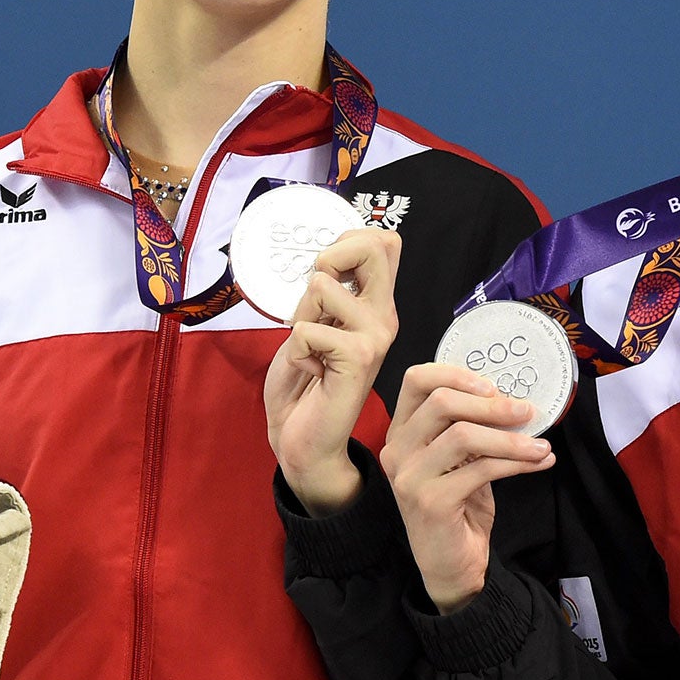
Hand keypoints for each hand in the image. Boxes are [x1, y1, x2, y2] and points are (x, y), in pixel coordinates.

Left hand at [263, 228, 401, 516]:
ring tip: (310, 347)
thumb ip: (330, 291)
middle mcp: (383, 317)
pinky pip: (306, 330)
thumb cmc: (305, 381)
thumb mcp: (316, 322)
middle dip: (328, 260)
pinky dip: (295, 349)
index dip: (348, 241)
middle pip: (373, 247)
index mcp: (377, 305)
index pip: (385, 242)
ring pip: (322, 287)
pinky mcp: (358, 359)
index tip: (328, 273)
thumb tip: (329, 253)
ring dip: (300, 316)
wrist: (302, 438)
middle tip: (315, 303)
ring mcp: (374, 337)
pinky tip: (310, 369)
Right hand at [382, 363, 554, 612]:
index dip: (457, 374)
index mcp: (402, 431)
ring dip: (510, 437)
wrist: (450, 565)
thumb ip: (469, 428)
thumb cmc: (457, 507)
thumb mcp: (459, 460)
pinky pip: (481, 469)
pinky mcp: (430, 501)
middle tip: (527, 412)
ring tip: (540, 444)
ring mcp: (410, 477)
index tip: (494, 387)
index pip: (417, 380)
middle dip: (492, 405)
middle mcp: (398, 450)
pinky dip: (516, 462)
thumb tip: (513, 399)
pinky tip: (538, 462)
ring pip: (463, 434)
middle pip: (442, 402)